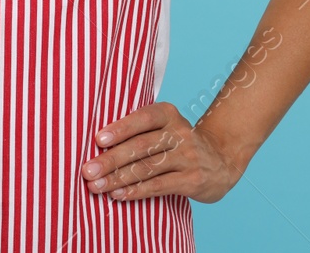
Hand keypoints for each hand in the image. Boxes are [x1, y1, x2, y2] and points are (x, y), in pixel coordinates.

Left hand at [79, 102, 243, 204]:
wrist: (221, 159)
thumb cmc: (178, 142)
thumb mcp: (165, 125)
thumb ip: (138, 130)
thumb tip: (97, 144)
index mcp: (168, 114)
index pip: (142, 118)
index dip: (120, 129)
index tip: (98, 140)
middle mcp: (179, 133)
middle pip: (140, 146)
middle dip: (111, 160)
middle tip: (87, 170)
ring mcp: (187, 157)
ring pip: (147, 168)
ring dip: (118, 178)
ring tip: (96, 186)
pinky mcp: (192, 180)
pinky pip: (159, 186)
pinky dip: (136, 191)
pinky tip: (118, 195)